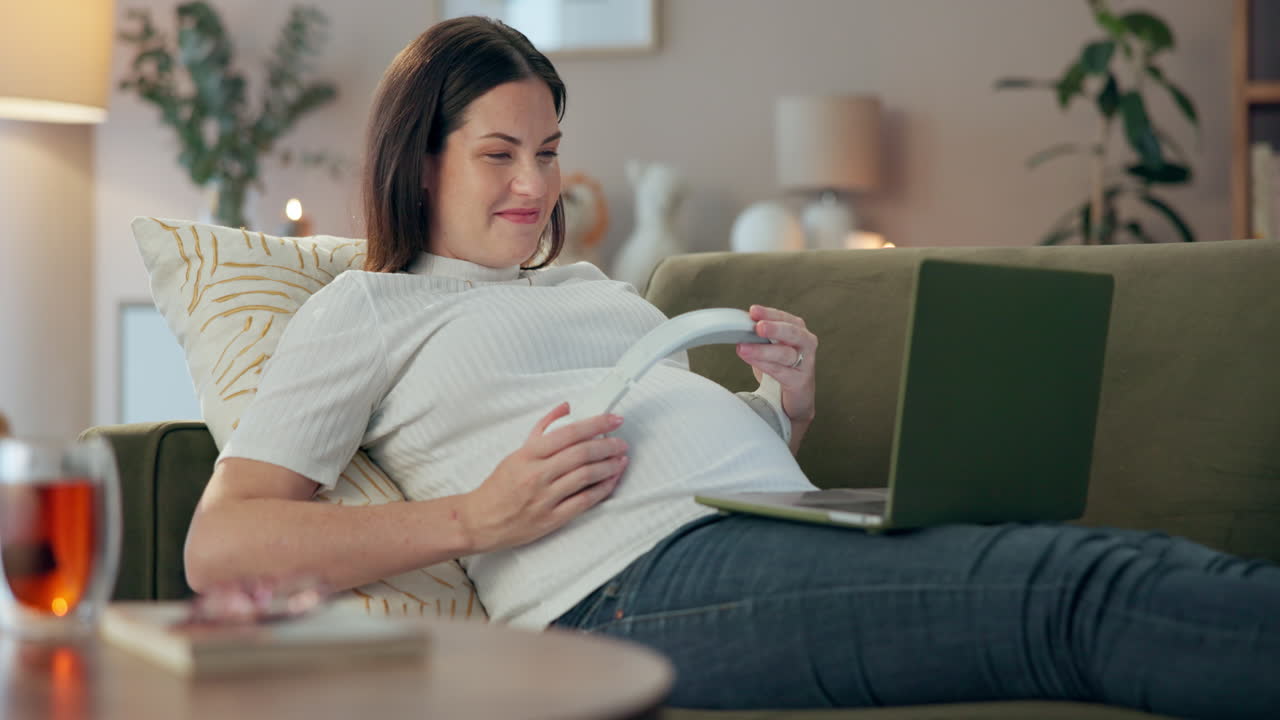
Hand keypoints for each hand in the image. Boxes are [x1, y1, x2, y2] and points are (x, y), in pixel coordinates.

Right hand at [460, 403, 628, 553]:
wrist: (481, 520)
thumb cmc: (499, 486)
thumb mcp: (517, 453)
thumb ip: (543, 429)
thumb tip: (566, 407)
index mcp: (528, 455)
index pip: (569, 433)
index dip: (596, 424)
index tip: (613, 420)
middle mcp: (537, 475)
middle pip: (582, 454)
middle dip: (608, 445)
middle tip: (621, 442)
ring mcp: (545, 498)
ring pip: (586, 476)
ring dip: (609, 466)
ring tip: (621, 459)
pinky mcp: (552, 519)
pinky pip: (584, 501)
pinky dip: (603, 489)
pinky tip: (612, 480)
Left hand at [736, 305, 817, 424]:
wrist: (793, 398)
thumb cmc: (781, 368)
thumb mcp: (769, 348)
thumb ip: (758, 336)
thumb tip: (736, 326)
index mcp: (797, 330)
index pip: (784, 318)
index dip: (768, 314)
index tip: (753, 311)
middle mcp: (805, 343)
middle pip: (792, 333)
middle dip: (774, 328)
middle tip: (758, 327)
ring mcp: (806, 363)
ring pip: (785, 354)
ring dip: (763, 350)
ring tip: (744, 348)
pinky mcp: (800, 381)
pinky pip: (781, 372)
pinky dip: (765, 365)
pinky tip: (751, 361)